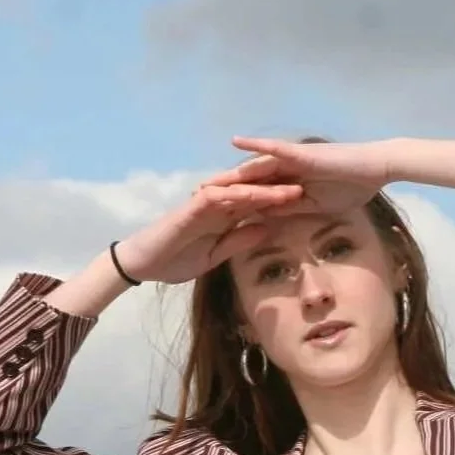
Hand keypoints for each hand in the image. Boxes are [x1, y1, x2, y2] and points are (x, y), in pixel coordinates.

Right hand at [116, 180, 303, 284]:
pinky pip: (217, 197)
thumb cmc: (176, 260)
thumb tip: (268, 229)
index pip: (259, 206)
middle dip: (281, 191)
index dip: (283, 205)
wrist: (143, 264)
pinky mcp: (191, 208)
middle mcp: (218, 206)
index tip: (309, 207)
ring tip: (290, 190)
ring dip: (265, 190)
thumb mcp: (217, 255)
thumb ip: (241, 240)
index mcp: (225, 217)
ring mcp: (204, 204)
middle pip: (254, 194)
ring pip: (240, 191)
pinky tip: (256, 194)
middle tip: (311, 190)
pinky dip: (235, 194)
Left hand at [201, 136, 394, 216]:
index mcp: (288, 183)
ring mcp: (292, 158)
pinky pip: (275, 147)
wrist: (376, 169)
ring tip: (206, 181)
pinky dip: (256, 144)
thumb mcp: (314, 206)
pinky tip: (236, 142)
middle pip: (247, 179)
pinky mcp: (302, 152)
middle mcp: (285, 168)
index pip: (255, 194)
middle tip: (194, 197)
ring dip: (230, 173)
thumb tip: (267, 219)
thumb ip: (290, 209)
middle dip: (221, 189)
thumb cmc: (352, 187)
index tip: (209, 214)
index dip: (233, 203)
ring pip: (254, 166)